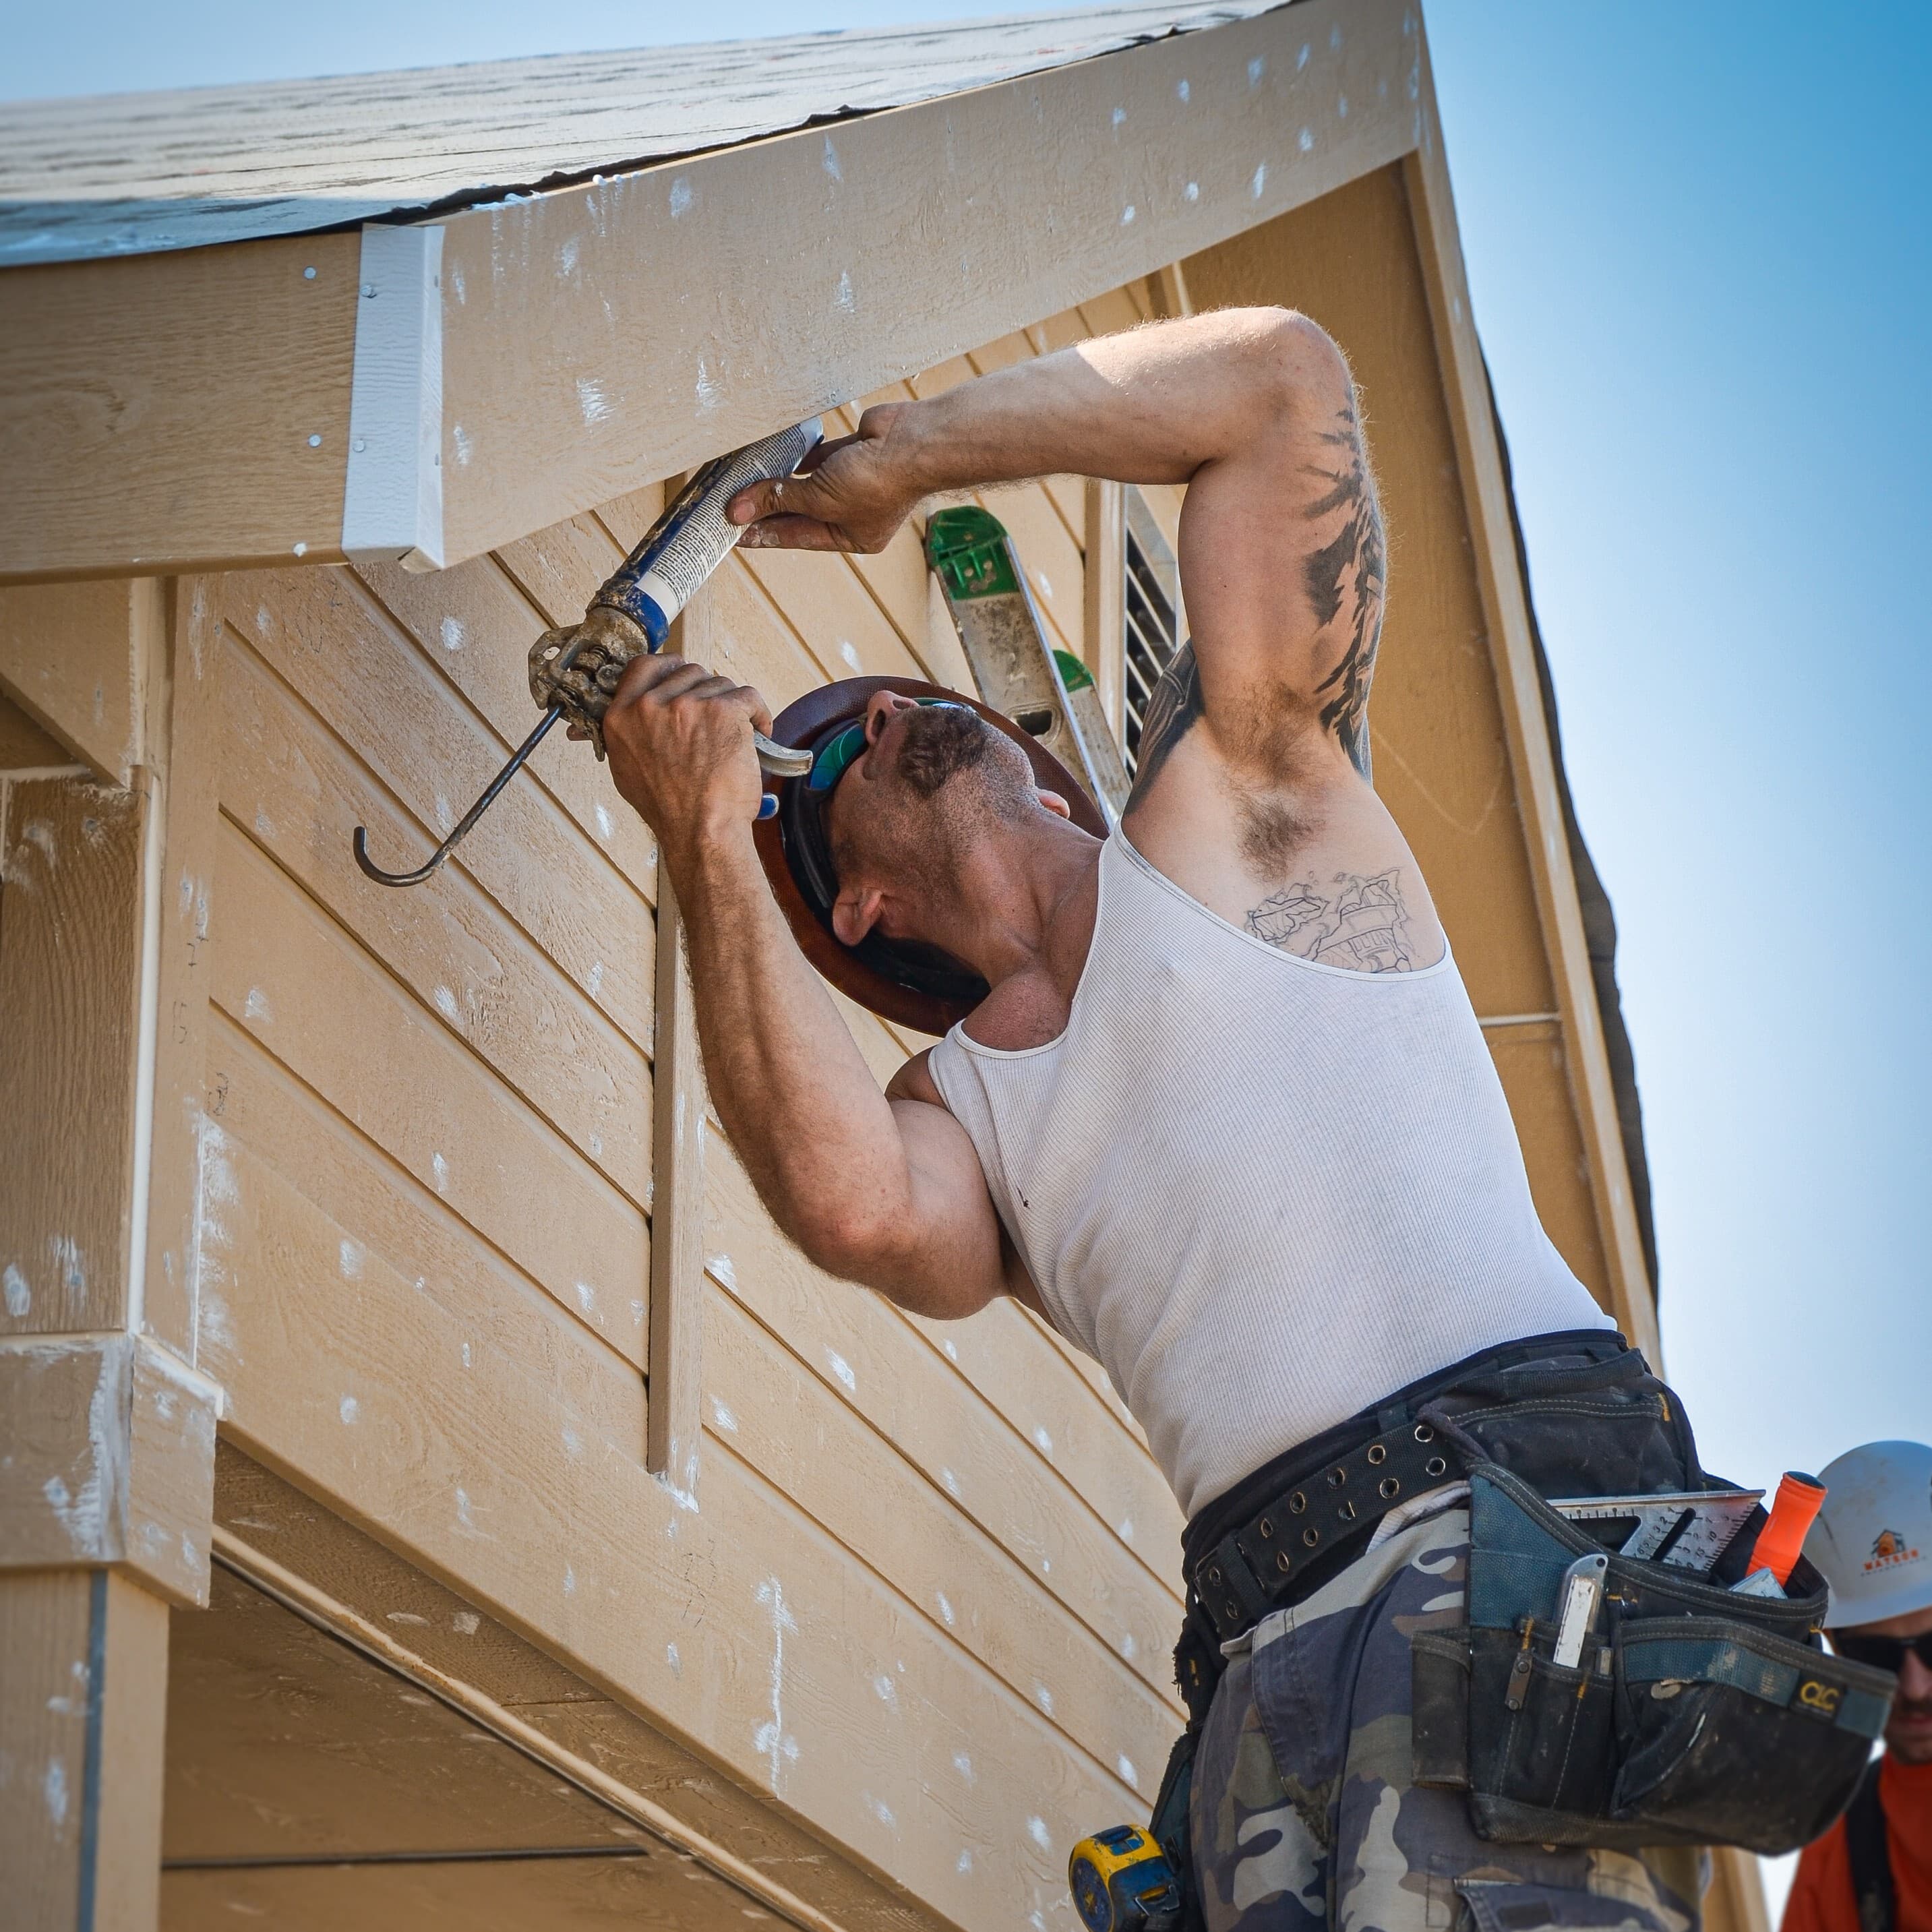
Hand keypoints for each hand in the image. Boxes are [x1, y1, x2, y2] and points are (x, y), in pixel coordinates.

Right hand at [600, 654, 772, 857]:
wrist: (702, 830)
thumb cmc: (671, 810)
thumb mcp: (627, 770)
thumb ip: (628, 735)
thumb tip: (629, 719)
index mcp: (622, 717)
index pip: (642, 666)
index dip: (667, 667)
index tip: (682, 675)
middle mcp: (650, 705)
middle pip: (687, 671)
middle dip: (705, 692)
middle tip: (715, 721)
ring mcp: (687, 704)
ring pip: (719, 683)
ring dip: (731, 706)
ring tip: (734, 737)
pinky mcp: (723, 710)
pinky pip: (748, 696)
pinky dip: (758, 714)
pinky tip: (759, 733)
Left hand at [727, 403, 924, 552]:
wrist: (915, 444)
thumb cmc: (878, 483)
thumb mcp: (820, 499)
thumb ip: (779, 500)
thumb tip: (738, 511)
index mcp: (852, 536)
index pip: (797, 537)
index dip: (764, 534)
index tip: (732, 533)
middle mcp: (854, 512)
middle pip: (800, 511)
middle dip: (767, 508)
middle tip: (729, 506)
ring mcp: (855, 481)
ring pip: (807, 484)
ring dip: (780, 482)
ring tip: (744, 480)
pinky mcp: (854, 452)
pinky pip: (820, 458)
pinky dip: (799, 456)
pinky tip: (776, 454)